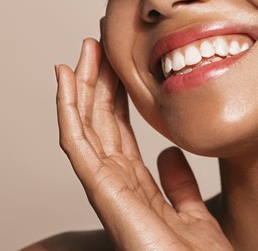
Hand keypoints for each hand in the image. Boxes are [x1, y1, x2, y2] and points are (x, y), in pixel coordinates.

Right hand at [55, 38, 231, 249]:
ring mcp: (106, 189)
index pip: (118, 133)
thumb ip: (178, 183)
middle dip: (95, 83)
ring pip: (84, 126)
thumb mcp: (191, 212)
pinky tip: (65, 80)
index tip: (116, 65)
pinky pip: (77, 144)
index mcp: (135, 188)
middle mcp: (115, 186)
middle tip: (94, 45)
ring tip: (80, 52)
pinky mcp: (102, 192)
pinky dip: (68, 110)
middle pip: (98, 124)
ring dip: (79, 86)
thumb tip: (168, 154)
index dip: (114, 97)